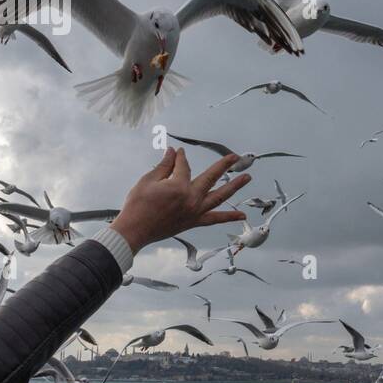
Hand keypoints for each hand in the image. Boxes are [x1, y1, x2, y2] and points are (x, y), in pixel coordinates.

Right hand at [110, 148, 249, 253]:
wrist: (134, 230)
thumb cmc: (138, 205)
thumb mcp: (148, 180)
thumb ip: (164, 166)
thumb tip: (172, 152)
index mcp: (179, 186)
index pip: (183, 166)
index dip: (180, 158)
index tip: (178, 153)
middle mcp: (191, 198)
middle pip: (211, 177)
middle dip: (223, 165)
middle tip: (235, 157)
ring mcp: (195, 211)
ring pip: (219, 196)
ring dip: (235, 186)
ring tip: (247, 178)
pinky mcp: (194, 222)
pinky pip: (215, 219)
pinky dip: (229, 217)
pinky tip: (242, 215)